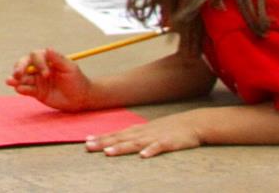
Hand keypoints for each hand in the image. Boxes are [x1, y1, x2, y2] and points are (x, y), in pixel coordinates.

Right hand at [6, 49, 93, 110]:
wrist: (80, 98)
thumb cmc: (76, 80)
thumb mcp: (70, 68)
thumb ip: (58, 59)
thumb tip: (47, 49)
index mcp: (46, 59)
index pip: (36, 57)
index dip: (38, 64)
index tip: (47, 75)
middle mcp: (38, 68)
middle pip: (24, 64)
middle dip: (19, 68)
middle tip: (17, 74)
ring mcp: (36, 80)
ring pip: (23, 77)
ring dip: (15, 79)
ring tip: (9, 81)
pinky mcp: (36, 92)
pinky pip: (27, 89)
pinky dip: (21, 89)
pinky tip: (18, 89)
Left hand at [86, 111, 201, 157]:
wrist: (192, 123)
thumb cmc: (168, 128)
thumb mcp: (148, 130)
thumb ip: (133, 135)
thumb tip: (116, 140)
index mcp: (137, 130)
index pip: (116, 134)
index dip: (101, 138)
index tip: (86, 141)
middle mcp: (143, 133)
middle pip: (120, 139)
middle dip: (104, 143)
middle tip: (88, 147)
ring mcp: (155, 137)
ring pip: (135, 143)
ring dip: (121, 148)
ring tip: (108, 153)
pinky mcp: (169, 143)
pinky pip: (159, 147)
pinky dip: (151, 151)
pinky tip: (143, 156)